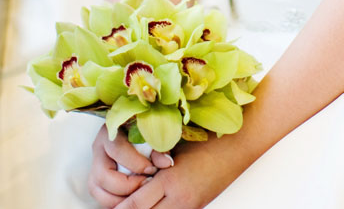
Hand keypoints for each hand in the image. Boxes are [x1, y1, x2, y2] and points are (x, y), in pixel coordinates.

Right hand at [88, 125, 171, 207]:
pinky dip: (119, 202)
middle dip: (127, 185)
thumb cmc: (146, 135)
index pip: (117, 150)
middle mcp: (98, 151)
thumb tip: (166, 163)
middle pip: (103, 175)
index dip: (135, 163)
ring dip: (122, 198)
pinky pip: (103, 199)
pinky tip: (135, 198)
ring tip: (141, 193)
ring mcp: (95, 169)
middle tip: (146, 184)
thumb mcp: (152, 136)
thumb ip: (159, 148)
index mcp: (109, 133)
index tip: (152, 169)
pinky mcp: (97, 184)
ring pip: (99, 191)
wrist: (139, 138)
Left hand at [113, 139, 238, 208]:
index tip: (107, 208)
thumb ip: (154, 164)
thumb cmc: (204, 141)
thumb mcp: (174, 149)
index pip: (136, 204)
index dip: (120, 208)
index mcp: (170, 180)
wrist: (236, 147)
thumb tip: (133, 176)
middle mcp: (178, 199)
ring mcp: (189, 207)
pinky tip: (154, 205)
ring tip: (131, 207)